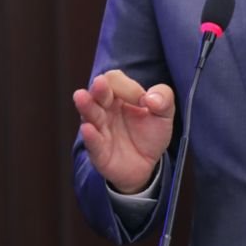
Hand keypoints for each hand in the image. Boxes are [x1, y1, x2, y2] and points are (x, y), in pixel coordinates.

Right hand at [72, 70, 175, 193]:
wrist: (147, 165)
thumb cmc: (150, 134)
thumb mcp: (164, 114)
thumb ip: (164, 99)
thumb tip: (152, 98)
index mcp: (119, 95)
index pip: (115, 81)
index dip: (128, 87)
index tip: (144, 100)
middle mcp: (105, 109)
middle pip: (97, 94)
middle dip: (99, 88)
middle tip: (99, 83)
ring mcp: (99, 129)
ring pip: (89, 115)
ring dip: (86, 106)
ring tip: (81, 96)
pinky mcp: (98, 151)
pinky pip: (92, 143)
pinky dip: (90, 136)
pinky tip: (88, 129)